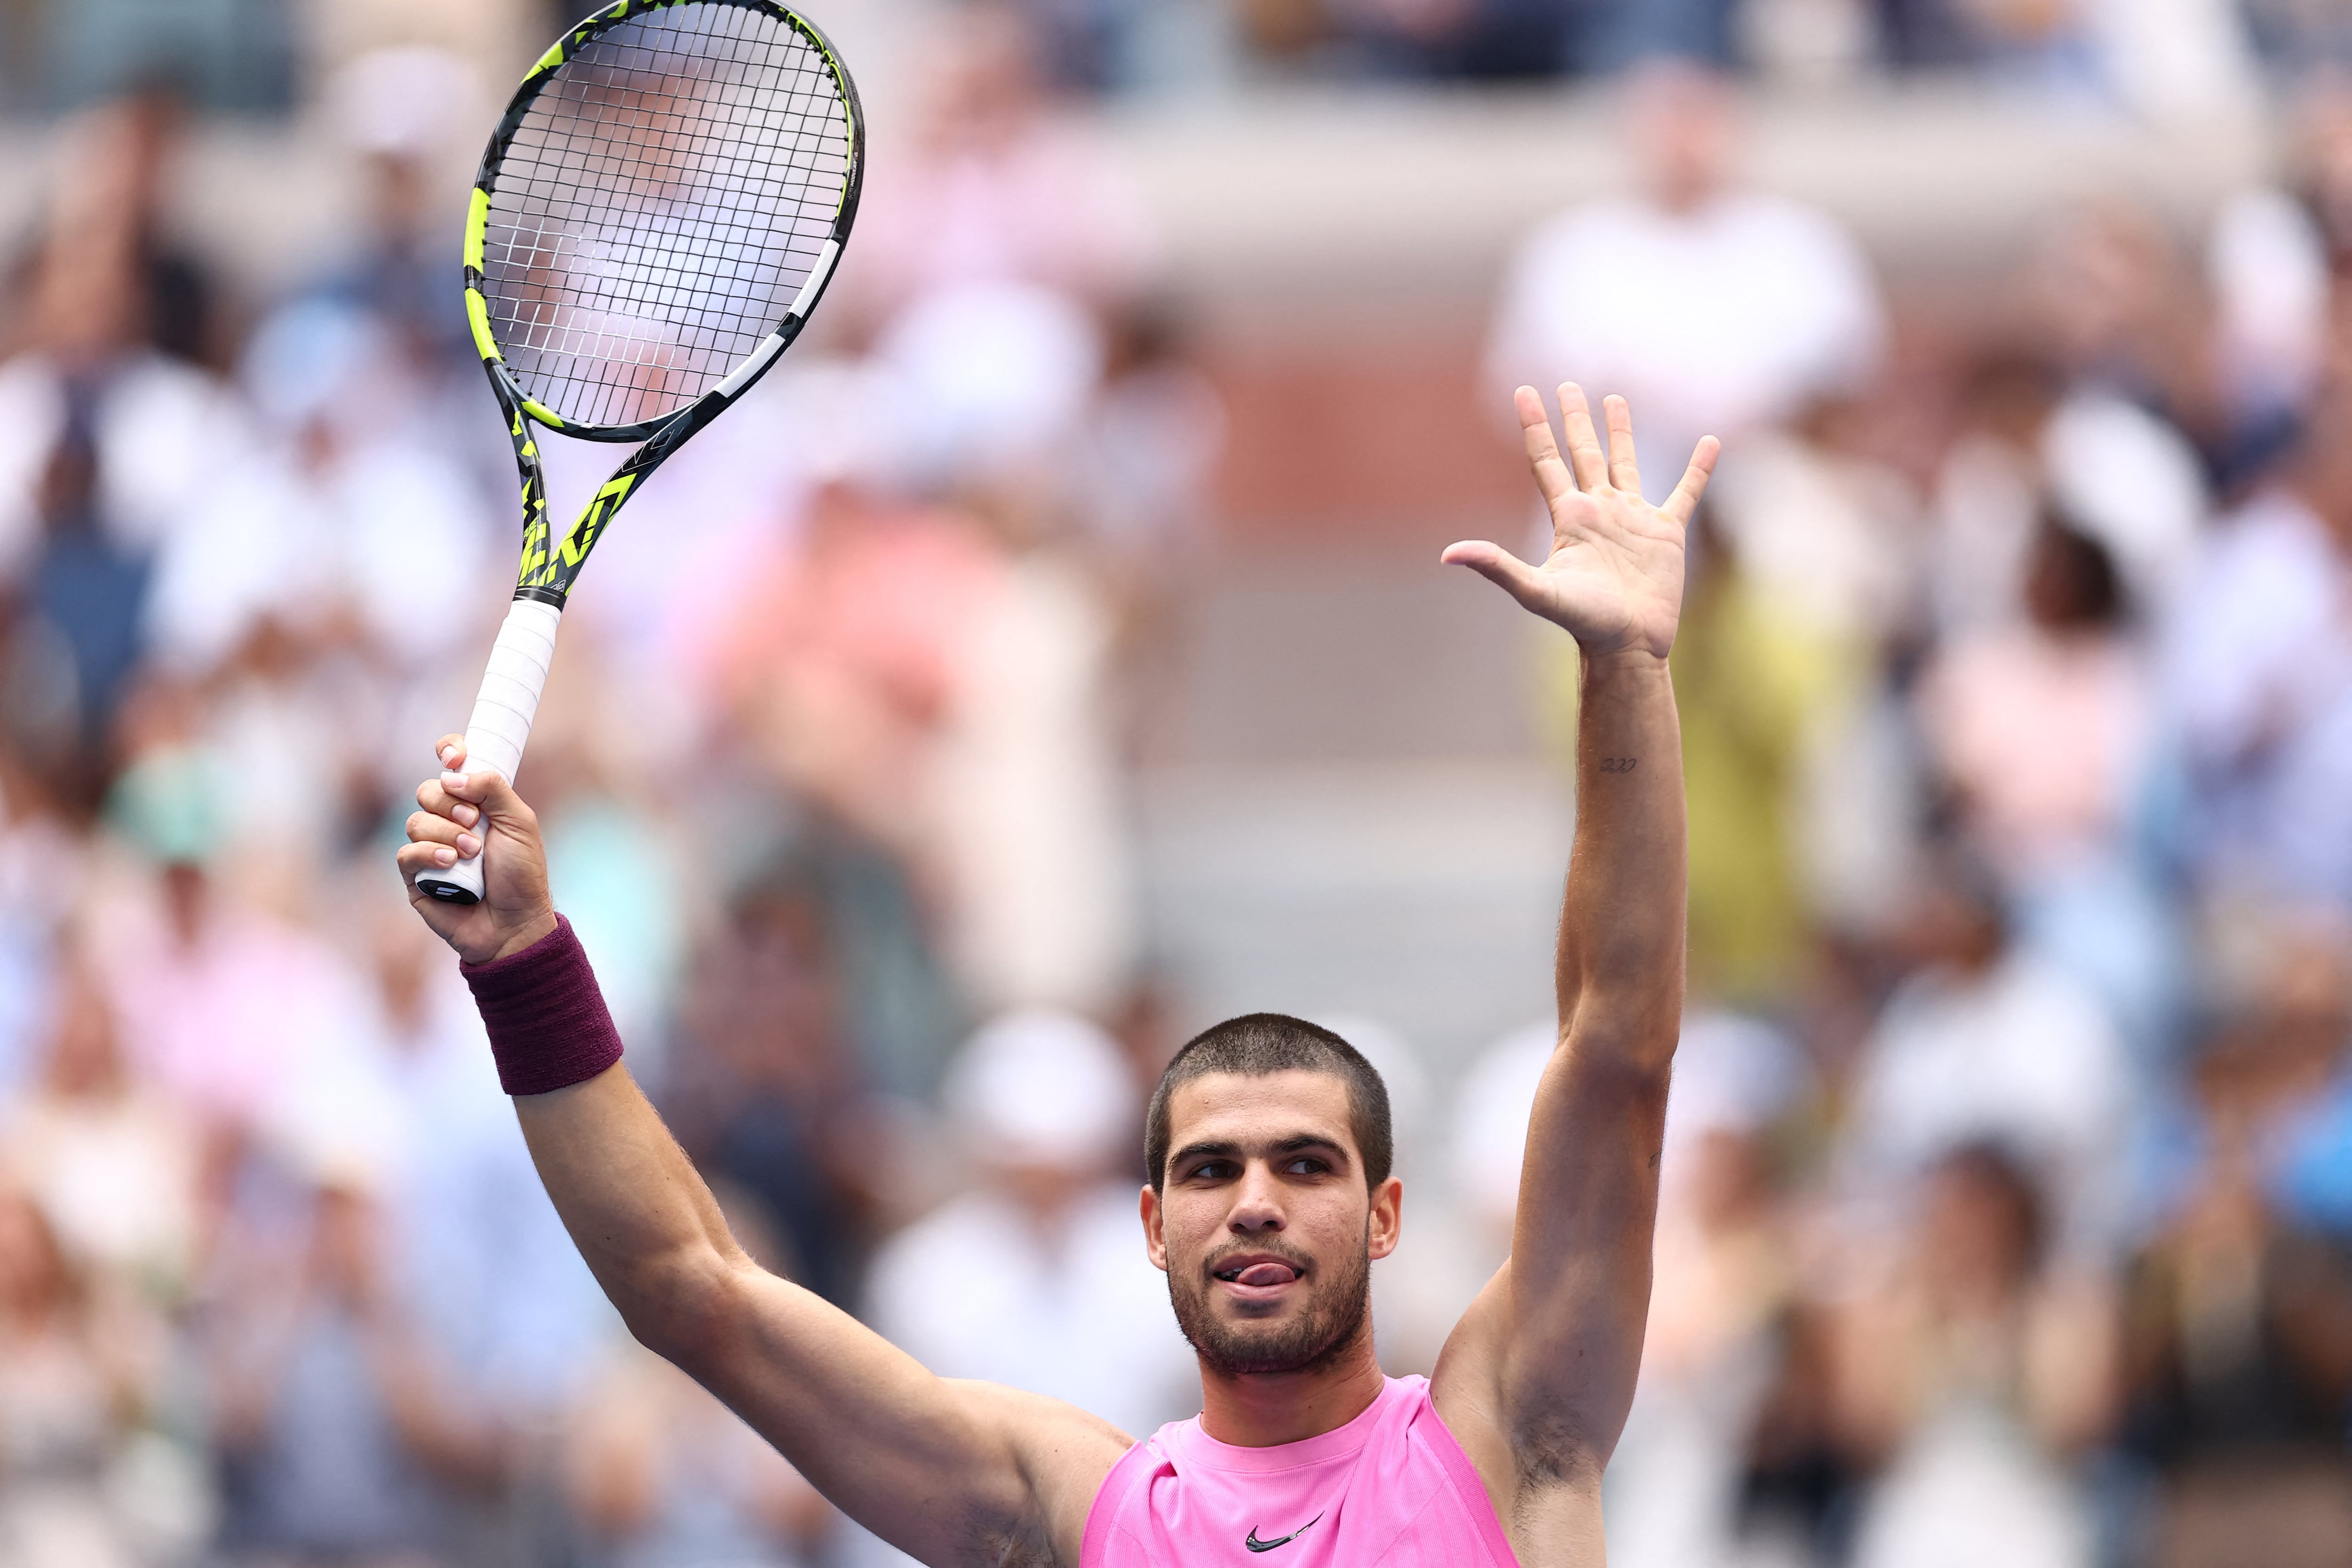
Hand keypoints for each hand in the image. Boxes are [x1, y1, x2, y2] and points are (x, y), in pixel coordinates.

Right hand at [396, 735, 557, 964]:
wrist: (515, 923)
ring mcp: (431, 848)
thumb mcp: (520, 823)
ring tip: (471, 854)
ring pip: (416, 820)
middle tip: (475, 823)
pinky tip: (450, 864)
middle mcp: (450, 821)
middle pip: (428, 790)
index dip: (449, 752)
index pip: (452, 765)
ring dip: (446, 834)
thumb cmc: (522, 875)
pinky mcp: (416, 876)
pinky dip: (428, 854)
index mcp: (477, 804)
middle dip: (451, 804)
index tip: (454, 758)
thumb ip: (493, 789)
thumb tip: (452, 774)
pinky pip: (407, 852)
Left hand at [1443, 384, 1717, 659]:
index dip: (1535, 426)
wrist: (1627, 644)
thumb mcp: (1536, 591)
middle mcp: (1599, 510)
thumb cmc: (1583, 621)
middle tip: (1566, 384)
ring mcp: (1634, 518)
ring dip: (1621, 431)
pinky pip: (1686, 492)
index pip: (1546, 461)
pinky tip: (1711, 443)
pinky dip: (1699, 469)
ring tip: (1614, 399)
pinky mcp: (1667, 532)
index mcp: (1570, 516)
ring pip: (1626, 462)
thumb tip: (1448, 554)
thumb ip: (1495, 567)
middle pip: (1583, 452)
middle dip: (1574, 419)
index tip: (1524, 391)